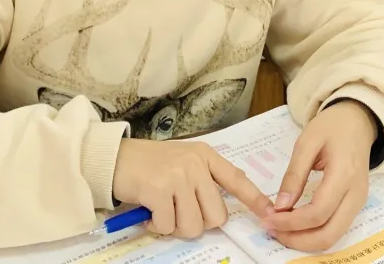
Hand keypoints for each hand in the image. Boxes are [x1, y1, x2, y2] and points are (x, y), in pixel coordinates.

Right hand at [112, 138, 271, 238]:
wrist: (113, 157)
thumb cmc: (148, 164)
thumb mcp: (182, 162)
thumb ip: (202, 180)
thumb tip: (217, 213)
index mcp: (205, 156)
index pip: (237, 179)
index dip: (255, 199)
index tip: (270, 212)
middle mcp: (195, 164)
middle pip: (216, 215)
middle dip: (199, 223)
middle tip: (179, 215)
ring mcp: (177, 176)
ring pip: (193, 225)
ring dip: (175, 228)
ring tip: (162, 213)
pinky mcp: (158, 190)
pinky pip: (168, 226)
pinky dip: (157, 227)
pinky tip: (149, 214)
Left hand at [264, 100, 376, 250]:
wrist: (358, 120)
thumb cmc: (332, 126)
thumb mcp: (307, 142)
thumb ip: (294, 175)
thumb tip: (280, 206)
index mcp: (344, 174)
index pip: (318, 212)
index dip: (291, 222)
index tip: (268, 218)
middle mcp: (356, 194)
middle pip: (328, 234)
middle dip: (297, 239)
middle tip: (272, 229)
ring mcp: (359, 202)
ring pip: (334, 237)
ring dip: (305, 240)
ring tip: (281, 229)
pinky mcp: (356, 204)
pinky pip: (336, 228)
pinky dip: (315, 233)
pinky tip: (296, 224)